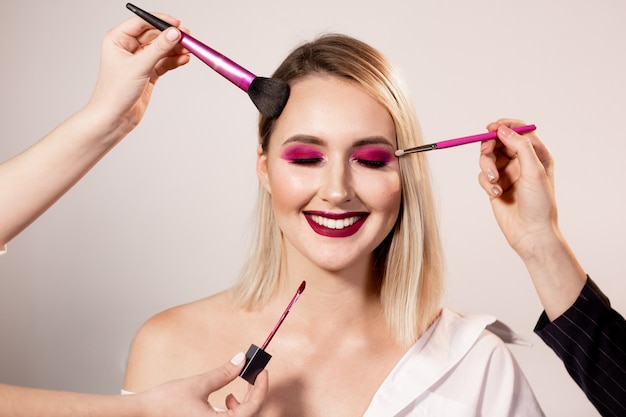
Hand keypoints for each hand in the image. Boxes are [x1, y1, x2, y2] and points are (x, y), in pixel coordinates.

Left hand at [86, 13, 190, 133]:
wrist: (114, 117)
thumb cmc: (115, 92)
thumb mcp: (139, 66)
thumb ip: (158, 49)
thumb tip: (173, 33)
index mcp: (118, 39)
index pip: (142, 23)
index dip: (160, 21)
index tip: (176, 24)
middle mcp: (128, 47)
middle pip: (154, 35)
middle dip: (171, 37)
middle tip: (187, 38)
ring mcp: (139, 60)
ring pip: (161, 49)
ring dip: (175, 49)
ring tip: (189, 49)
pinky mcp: (148, 72)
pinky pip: (164, 62)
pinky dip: (174, 61)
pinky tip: (184, 59)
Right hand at [136, 352, 267, 416]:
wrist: (144, 412)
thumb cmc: (166, 402)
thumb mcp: (199, 384)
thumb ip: (224, 373)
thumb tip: (241, 360)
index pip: (252, 409)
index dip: (261, 389)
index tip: (263, 373)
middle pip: (249, 415)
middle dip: (254, 395)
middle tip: (256, 376)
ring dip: (244, 403)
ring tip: (238, 388)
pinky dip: (233, 410)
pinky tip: (227, 399)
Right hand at [477, 118, 558, 259]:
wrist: (530, 232)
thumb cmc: (540, 203)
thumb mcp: (534, 170)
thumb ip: (520, 146)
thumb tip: (502, 129)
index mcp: (536, 154)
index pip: (518, 130)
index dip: (504, 126)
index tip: (491, 128)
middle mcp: (521, 161)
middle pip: (498, 141)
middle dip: (490, 147)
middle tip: (486, 152)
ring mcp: (507, 173)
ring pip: (487, 158)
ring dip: (487, 167)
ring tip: (494, 181)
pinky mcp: (495, 185)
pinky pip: (482, 175)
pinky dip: (486, 183)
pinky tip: (496, 194)